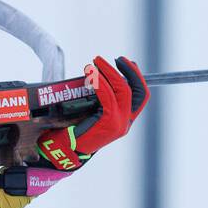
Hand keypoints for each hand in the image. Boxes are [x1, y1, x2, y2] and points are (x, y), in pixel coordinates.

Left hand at [37, 56, 147, 170]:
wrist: (66, 149)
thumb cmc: (75, 129)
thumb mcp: (94, 110)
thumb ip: (102, 98)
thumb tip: (102, 75)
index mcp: (125, 119)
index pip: (141, 96)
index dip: (136, 77)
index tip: (127, 62)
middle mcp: (126, 122)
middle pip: (137, 91)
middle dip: (129, 71)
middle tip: (116, 58)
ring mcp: (119, 123)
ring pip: (122, 91)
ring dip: (109, 72)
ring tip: (96, 62)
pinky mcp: (108, 123)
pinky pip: (107, 97)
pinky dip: (100, 82)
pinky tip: (91, 74)